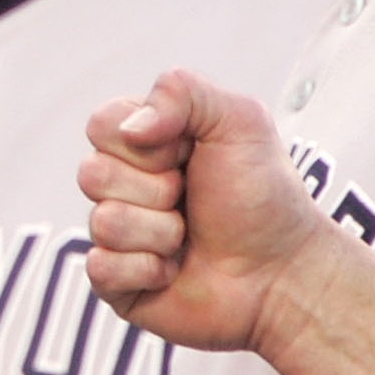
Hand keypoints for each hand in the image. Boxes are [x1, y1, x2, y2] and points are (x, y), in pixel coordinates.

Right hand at [80, 71, 327, 354]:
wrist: (282, 271)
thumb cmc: (263, 197)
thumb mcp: (239, 120)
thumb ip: (181, 91)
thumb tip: (131, 128)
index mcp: (145, 142)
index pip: (101, 125)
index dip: (145, 143)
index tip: (190, 154)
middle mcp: (125, 185)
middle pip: (92, 173)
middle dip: (156, 189)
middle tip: (192, 199)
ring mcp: (118, 235)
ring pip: (103, 222)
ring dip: (160, 232)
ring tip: (190, 237)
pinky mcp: (116, 282)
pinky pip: (102, 269)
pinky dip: (147, 269)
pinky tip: (174, 270)